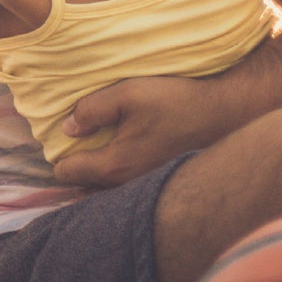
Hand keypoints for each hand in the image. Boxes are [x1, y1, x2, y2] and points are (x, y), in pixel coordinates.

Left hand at [51, 75, 231, 187]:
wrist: (222, 114)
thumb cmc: (174, 102)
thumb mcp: (127, 94)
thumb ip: (91, 110)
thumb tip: (68, 127)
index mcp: (114, 164)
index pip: (65, 173)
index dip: (59, 151)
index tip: (68, 133)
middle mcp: (125, 184)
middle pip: (81, 183)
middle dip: (76, 161)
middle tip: (82, 135)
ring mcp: (142, 187)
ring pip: (102, 186)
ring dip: (95, 167)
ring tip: (100, 140)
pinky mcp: (155, 182)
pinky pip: (121, 184)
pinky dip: (114, 170)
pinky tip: (123, 147)